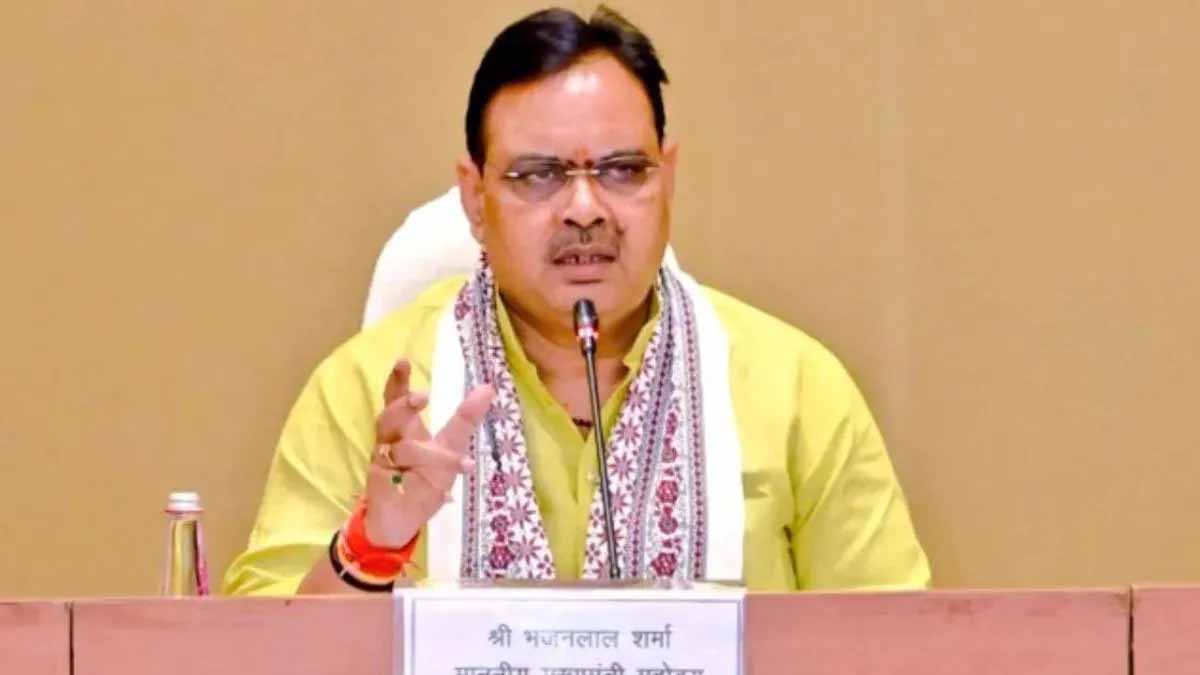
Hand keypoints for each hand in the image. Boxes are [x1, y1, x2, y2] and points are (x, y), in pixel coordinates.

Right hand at [363, 358, 493, 547]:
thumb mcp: (451, 445)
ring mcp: (383, 462)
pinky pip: (399, 476)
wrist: (404, 520)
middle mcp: (390, 440)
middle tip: (423, 397)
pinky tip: (451, 477)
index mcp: (403, 427)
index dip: (396, 380)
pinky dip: (426, 477)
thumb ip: (465, 419)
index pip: (394, 398)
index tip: (402, 360)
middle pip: (388, 416)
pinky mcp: (383, 483)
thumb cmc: (424, 479)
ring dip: (426, 451)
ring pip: (400, 448)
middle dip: (403, 405)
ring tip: (459, 461)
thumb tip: (488, 387)